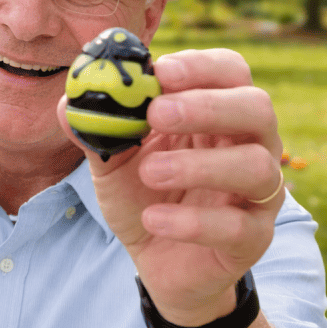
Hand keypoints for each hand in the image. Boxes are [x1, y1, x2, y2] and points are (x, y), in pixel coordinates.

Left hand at [57, 48, 283, 325]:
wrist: (155, 260)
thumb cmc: (143, 196)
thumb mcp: (112, 161)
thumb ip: (96, 130)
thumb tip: (68, 99)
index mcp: (219, 115)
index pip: (230, 71)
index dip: (200, 66)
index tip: (161, 71)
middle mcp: (250, 146)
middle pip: (256, 108)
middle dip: (207, 106)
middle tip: (157, 114)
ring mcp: (258, 194)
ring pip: (256, 166)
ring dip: (199, 164)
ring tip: (150, 172)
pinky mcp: (253, 239)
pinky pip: (238, 226)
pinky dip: (193, 221)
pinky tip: (154, 219)